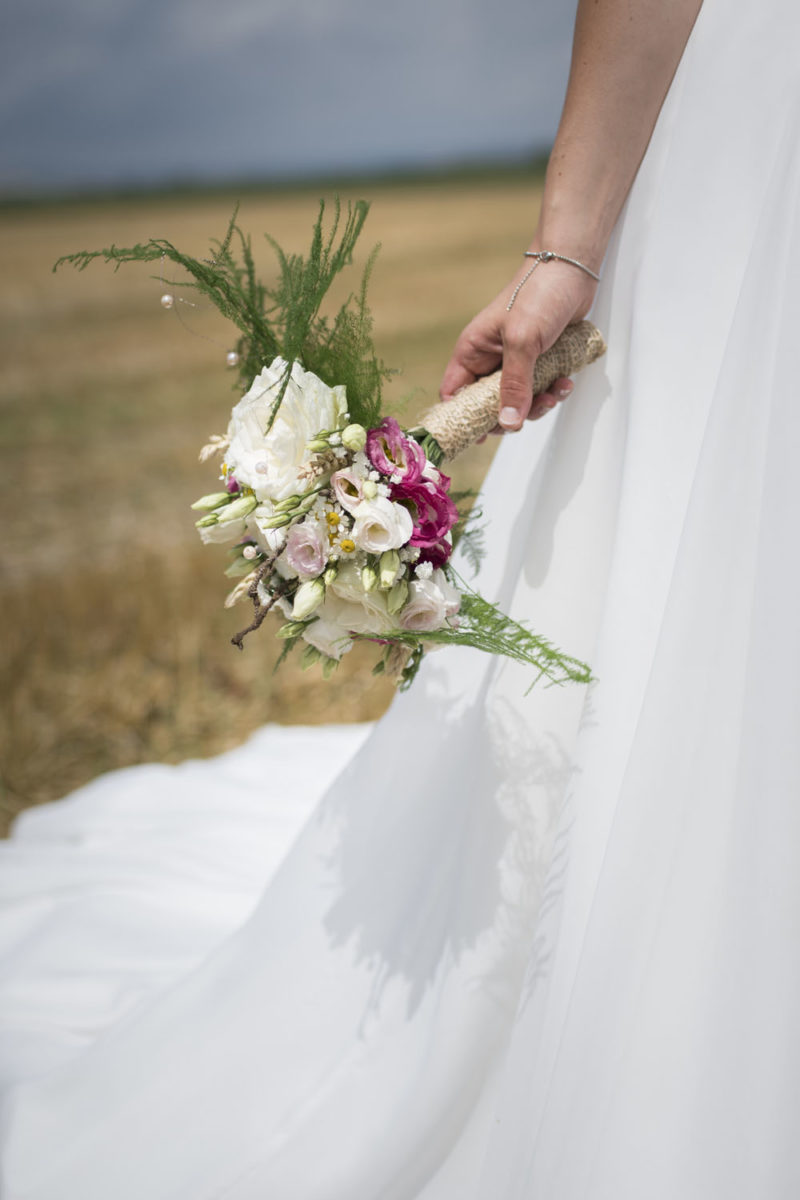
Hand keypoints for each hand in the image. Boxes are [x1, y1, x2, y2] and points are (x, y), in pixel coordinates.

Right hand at [439, 256, 598, 429]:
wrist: (572, 268)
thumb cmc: (539, 294)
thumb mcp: (523, 342)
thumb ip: (515, 385)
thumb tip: (508, 423)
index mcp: (472, 352)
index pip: (454, 395)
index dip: (463, 418)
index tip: (482, 435)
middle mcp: (489, 359)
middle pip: (488, 406)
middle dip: (511, 414)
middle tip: (529, 413)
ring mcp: (514, 361)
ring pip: (518, 401)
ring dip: (538, 404)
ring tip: (556, 392)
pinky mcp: (538, 361)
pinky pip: (540, 389)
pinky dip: (553, 391)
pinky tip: (566, 382)